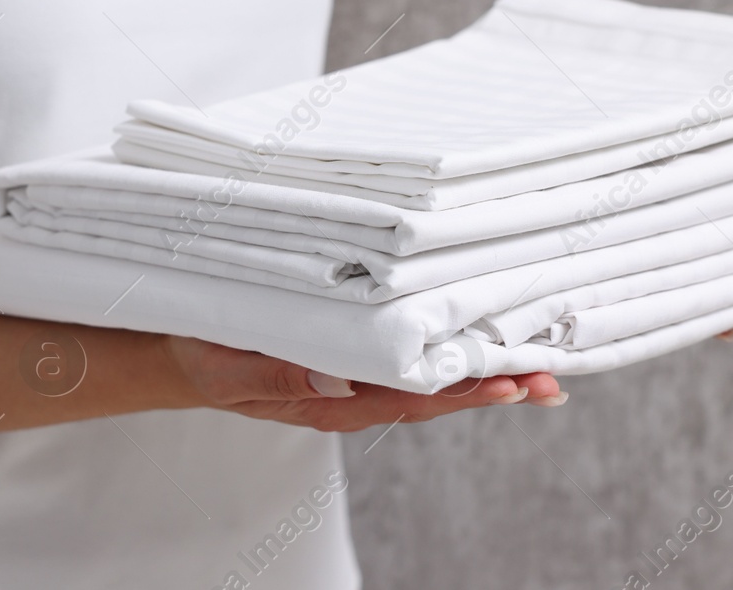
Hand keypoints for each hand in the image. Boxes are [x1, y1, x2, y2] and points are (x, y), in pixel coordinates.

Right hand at [162, 336, 565, 432]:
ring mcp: (356, 373)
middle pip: (435, 393)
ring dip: (482, 366)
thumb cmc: (207, 356)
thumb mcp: (230, 370)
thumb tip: (338, 382)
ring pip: (429, 375)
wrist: (184, 349)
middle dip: (492, 383)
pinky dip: (450, 345)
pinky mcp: (353, 349)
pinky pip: (411, 354)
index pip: (409, 398)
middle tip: (548, 377)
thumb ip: (281, 378)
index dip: (461, 390)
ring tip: (538, 363)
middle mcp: (353, 390)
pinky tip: (483, 334)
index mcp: (330, 399)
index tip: (507, 381)